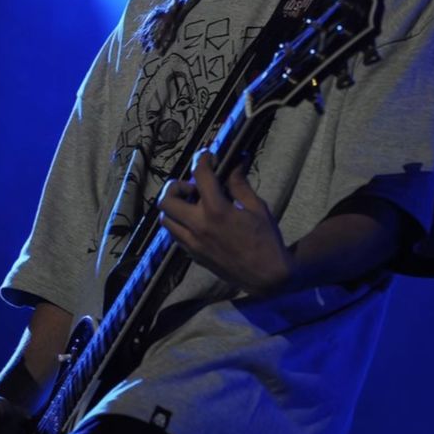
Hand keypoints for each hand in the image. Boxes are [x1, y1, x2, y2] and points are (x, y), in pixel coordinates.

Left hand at [158, 149, 300, 294]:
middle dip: (176, 187)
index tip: (207, 156)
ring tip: (193, 205)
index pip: (199, 176)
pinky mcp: (194, 256)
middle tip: (193, 187)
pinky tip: (197, 222)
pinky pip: (176, 236)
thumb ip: (240, 185)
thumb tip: (236, 163)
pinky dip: (180, 224)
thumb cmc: (266, 240)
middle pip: (166, 200)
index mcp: (216, 210)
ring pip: (166, 220)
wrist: (267, 278)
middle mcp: (198, 226)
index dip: (202, 160)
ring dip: (175, 207)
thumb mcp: (257, 208)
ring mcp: (193, 244)